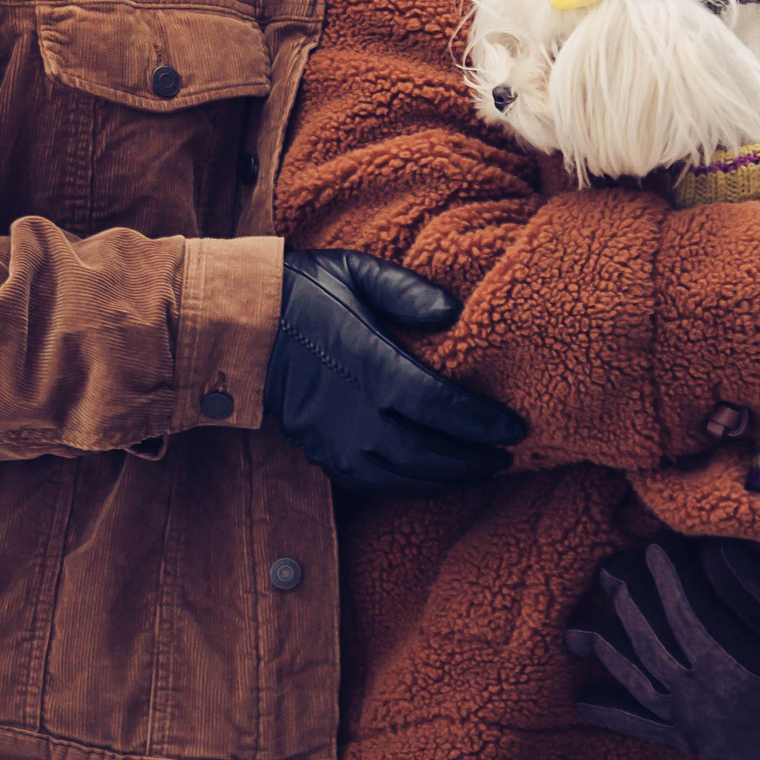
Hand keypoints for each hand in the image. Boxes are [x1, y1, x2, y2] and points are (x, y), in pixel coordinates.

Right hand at [267, 250, 526, 495]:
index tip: (516, 428)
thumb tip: (452, 312)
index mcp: (373, 367)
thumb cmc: (304, 293)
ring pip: (406, 476)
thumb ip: (406, 290)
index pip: (442, 406)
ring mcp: (339, 440)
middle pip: (431, 452)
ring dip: (449, 480)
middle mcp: (359, 413)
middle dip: (475, 459)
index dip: (483, 423)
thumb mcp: (356, 272)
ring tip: (481, 472)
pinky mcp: (324, 455)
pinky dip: (411, 487)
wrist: (243, 330)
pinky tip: (432, 480)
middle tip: (508, 457)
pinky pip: (376, 484)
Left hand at [564, 535, 759, 759]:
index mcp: (738, 664)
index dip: (664, 573)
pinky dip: (614, 714)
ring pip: (638, 680)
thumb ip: (751, 585)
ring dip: (605, 650)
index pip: (684, 608)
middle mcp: (709, 700)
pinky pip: (646, 729)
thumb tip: (709, 548)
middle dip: (626, 601)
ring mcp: (700, 726)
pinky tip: (584, 700)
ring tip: (577, 628)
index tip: (651, 544)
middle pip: (651, 639)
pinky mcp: (699, 744)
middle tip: (610, 569)